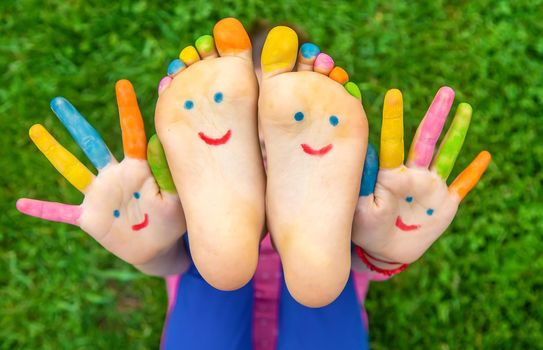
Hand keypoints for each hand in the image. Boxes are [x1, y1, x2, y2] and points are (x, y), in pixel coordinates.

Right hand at [17, 80, 186, 271]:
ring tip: (35, 130)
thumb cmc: (172, 219)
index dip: (127, 110)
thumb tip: (160, 140)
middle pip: (92, 144)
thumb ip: (167, 172)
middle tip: (58, 101)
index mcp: (138, 168)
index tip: (122, 85)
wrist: (159, 247)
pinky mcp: (90, 218)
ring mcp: (99, 195)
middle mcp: (114, 175)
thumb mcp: (176, 197)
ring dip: (54, 151)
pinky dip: (43, 209)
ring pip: (72, 169)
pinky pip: (61, 212)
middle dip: (76, 123)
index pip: (132, 134)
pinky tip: (21, 204)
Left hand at [352, 87, 490, 271]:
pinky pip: (463, 185)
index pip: (392, 141)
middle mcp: (413, 175)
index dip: (394, 119)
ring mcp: (430, 187)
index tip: (393, 94)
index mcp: (390, 174)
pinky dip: (473, 173)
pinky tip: (485, 156)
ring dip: (457, 133)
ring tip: (465, 108)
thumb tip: (363, 152)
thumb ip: (360, 182)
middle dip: (436, 115)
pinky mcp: (445, 204)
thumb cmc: (363, 227)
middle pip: (426, 140)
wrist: (382, 251)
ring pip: (446, 154)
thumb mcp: (357, 207)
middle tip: (445, 91)